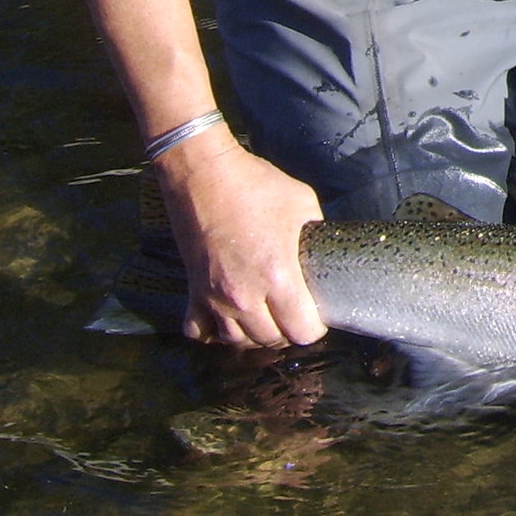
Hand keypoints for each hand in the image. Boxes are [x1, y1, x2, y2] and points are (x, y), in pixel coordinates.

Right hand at [156, 130, 327, 347]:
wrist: (203, 173)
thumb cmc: (255, 184)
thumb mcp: (303, 203)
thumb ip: (313, 236)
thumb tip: (322, 252)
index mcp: (277, 276)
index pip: (302, 331)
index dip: (315, 326)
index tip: (317, 313)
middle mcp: (245, 296)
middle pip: (271, 341)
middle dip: (288, 331)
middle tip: (293, 311)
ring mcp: (214, 297)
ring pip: (237, 341)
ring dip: (254, 333)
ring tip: (265, 315)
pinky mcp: (193, 291)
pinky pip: (200, 332)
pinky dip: (214, 331)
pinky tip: (227, 318)